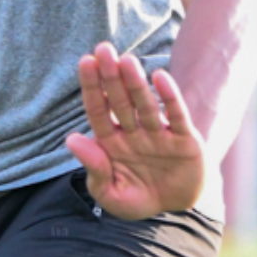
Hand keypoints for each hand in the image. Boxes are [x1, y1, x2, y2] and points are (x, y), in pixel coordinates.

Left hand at [66, 42, 205, 219]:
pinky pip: (177, 116)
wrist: (175, 207)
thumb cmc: (138, 198)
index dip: (92, 87)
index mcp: (112, 142)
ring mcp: (159, 134)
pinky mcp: (185, 140)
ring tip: (127, 60)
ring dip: (136, 83)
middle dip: (111, 76)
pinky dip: (169, 97)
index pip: (98, 111)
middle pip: (120, 101)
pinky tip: (160, 78)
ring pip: (145, 105)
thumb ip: (94, 168)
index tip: (85, 62)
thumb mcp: (111, 193)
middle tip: (103, 49)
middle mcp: (134, 132)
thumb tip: (71, 139)